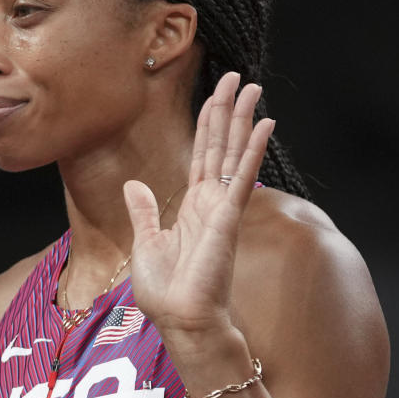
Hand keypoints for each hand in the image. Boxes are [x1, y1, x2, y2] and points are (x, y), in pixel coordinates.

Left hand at [125, 72, 272, 341]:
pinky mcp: (228, 217)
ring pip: (234, 152)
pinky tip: (265, 123)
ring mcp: (222, 207)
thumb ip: (144, 211)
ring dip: (244, 119)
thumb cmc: (166, 291)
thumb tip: (133, 184)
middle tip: (239, 77)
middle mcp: (211, 201)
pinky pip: (242, 176)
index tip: (217, 95)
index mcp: (192, 205)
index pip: (203, 154)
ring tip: (254, 88)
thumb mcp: (146, 243)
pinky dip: (253, 148)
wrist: (180, 319)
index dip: (209, 123)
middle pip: (221, 144)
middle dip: (228, 109)